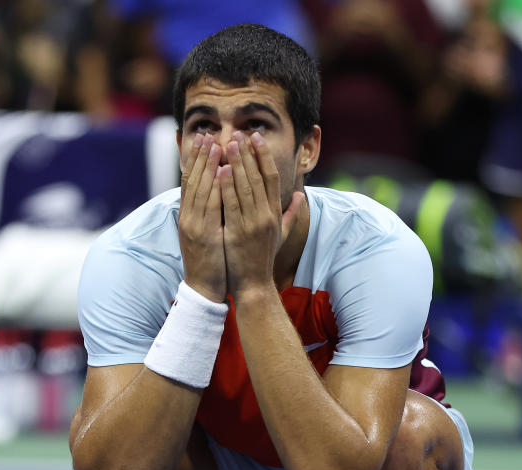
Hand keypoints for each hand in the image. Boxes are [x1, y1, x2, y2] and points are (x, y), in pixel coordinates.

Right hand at [177, 134, 226, 301]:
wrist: (204, 288)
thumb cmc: (212, 261)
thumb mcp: (209, 233)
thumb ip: (212, 213)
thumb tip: (218, 194)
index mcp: (190, 215)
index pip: (190, 181)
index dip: (195, 160)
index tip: (203, 140)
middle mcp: (188, 217)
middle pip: (192, 180)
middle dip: (200, 155)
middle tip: (207, 133)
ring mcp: (194, 225)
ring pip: (200, 188)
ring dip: (207, 165)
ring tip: (215, 144)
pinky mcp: (204, 234)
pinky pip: (210, 206)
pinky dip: (214, 187)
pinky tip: (221, 171)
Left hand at [218, 132, 302, 296]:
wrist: (254, 285)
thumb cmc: (264, 258)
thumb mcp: (281, 234)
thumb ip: (291, 213)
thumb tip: (301, 195)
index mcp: (274, 213)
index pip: (271, 177)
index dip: (264, 155)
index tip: (256, 138)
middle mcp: (266, 215)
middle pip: (258, 177)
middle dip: (249, 153)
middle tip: (240, 133)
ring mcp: (252, 224)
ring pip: (245, 187)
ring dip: (237, 163)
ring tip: (229, 143)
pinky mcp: (238, 233)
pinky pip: (232, 205)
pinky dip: (227, 186)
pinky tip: (221, 169)